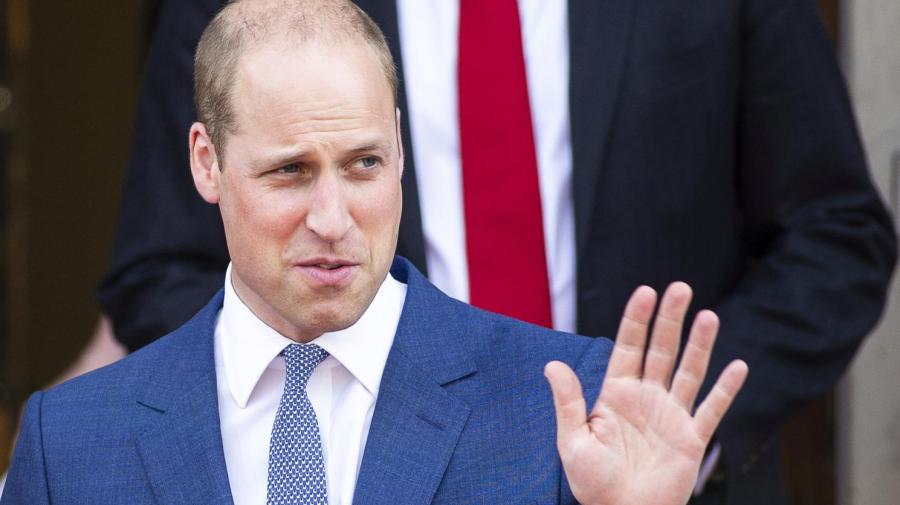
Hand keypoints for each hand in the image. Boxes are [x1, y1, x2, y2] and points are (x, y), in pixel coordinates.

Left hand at [545, 283, 747, 504]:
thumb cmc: (593, 484)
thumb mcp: (573, 442)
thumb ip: (569, 402)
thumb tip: (552, 364)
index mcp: (616, 394)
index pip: (628, 347)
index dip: (637, 319)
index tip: (646, 291)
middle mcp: (646, 398)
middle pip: (661, 350)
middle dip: (670, 319)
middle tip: (680, 288)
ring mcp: (671, 416)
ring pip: (688, 372)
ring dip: (700, 344)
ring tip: (709, 316)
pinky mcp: (691, 439)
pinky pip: (712, 410)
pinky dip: (726, 389)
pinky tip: (738, 366)